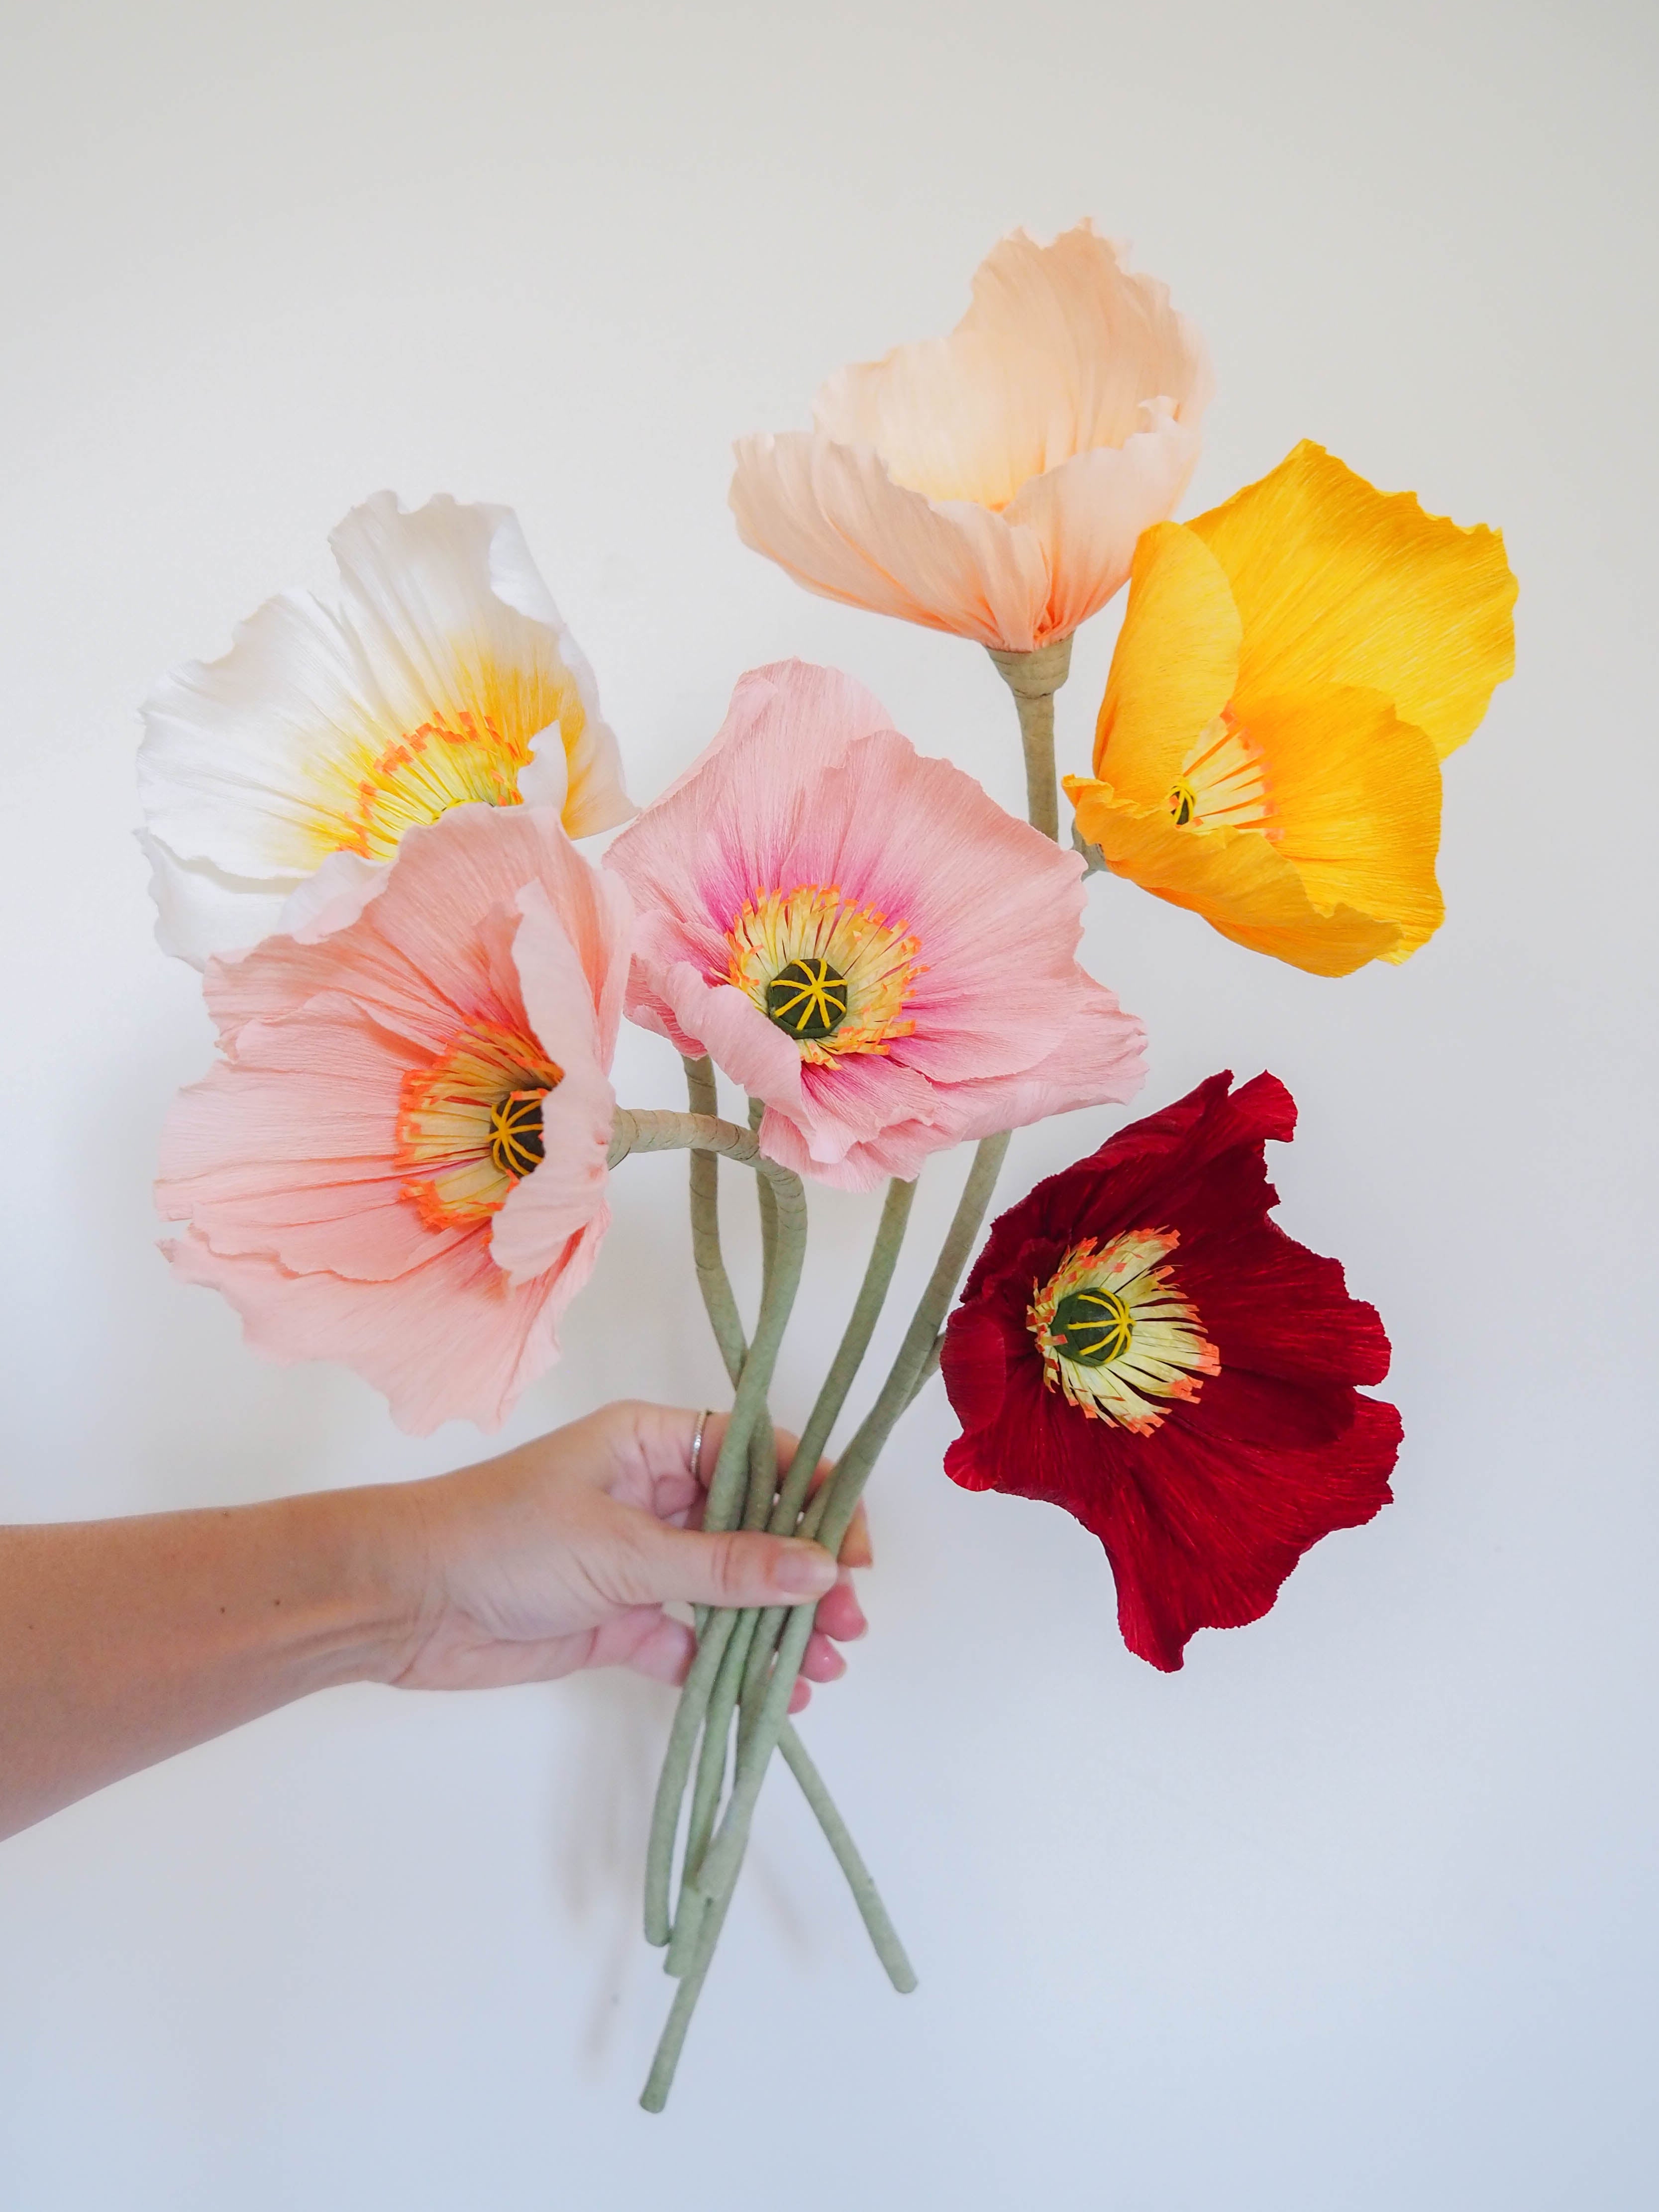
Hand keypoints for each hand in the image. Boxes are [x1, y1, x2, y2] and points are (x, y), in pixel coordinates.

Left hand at [383, 1401, 869, 1702]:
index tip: (854, 1552)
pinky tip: (768, 1692)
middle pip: (756, 1527)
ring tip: (823, 1668)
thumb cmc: (500, 1539)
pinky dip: (729, 1664)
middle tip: (848, 1624)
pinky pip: (691, 1638)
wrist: (402, 1603)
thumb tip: (821, 1569)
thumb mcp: (624, 1549)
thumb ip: (725, 1567)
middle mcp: (653, 1493)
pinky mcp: (619, 1619)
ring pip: (730, 1589)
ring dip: (778, 1626)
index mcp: (653, 1442)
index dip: (816, 1497)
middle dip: (806, 1575)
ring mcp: (637, 1559)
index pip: (760, 1456)